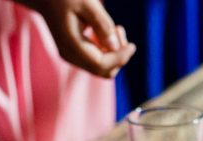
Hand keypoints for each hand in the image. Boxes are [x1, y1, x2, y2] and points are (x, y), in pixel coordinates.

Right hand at [16, 0, 135, 77]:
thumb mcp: (86, 3)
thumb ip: (102, 24)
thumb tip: (115, 46)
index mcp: (72, 45)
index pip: (102, 64)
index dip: (120, 58)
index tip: (133, 45)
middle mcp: (70, 56)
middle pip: (103, 71)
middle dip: (118, 56)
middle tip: (119, 30)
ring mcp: (71, 56)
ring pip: (101, 67)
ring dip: (113, 52)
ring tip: (116, 28)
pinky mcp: (74, 53)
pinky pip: (95, 60)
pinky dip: (106, 49)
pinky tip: (106, 32)